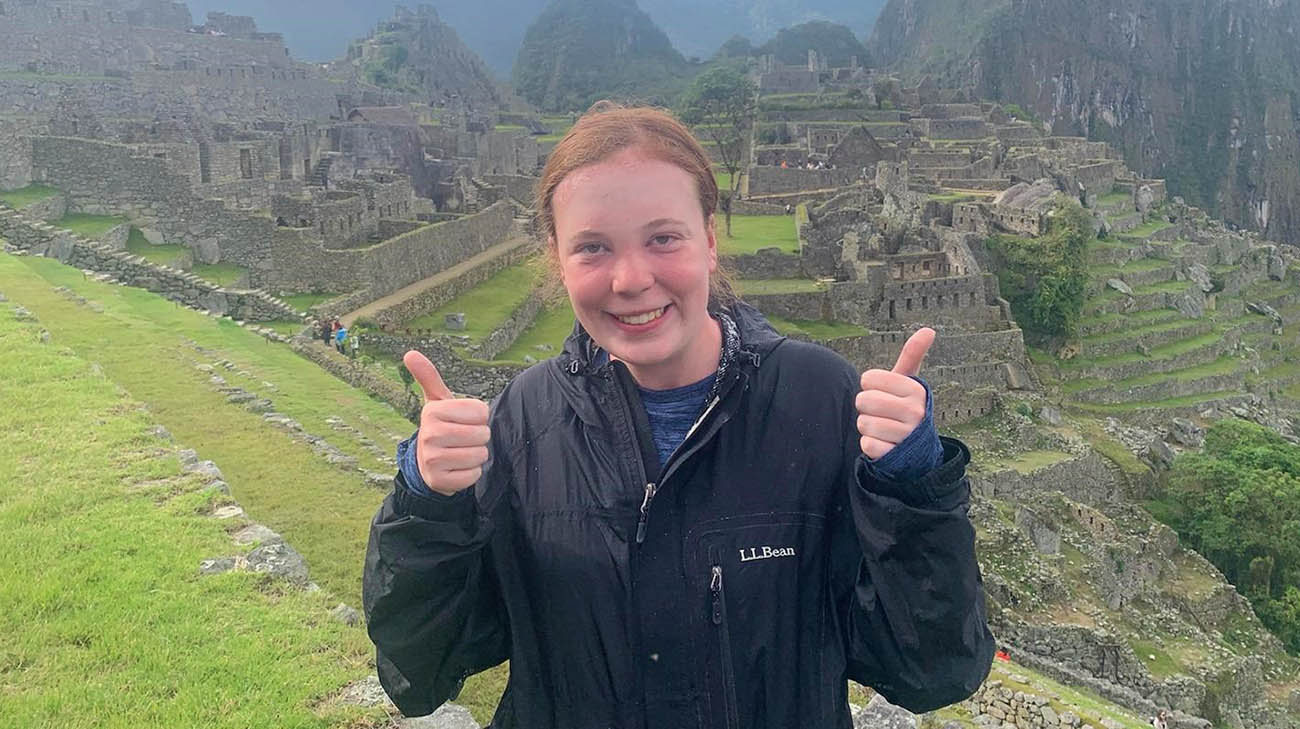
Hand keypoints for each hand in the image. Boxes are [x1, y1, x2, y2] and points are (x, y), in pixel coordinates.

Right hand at [404, 350, 490, 495]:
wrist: (427, 464)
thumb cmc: (441, 426)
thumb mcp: (437, 401)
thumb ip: (429, 377)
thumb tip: (409, 352)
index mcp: (432, 412)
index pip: (481, 411)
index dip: (479, 417)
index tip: (465, 420)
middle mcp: (429, 435)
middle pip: (482, 434)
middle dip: (479, 437)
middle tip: (464, 438)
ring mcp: (432, 460)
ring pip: (480, 455)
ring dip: (476, 455)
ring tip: (461, 452)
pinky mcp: (440, 481)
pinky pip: (474, 475)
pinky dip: (472, 472)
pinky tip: (458, 468)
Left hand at [855, 328, 934, 458]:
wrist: (916, 449)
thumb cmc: (905, 407)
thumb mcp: (909, 382)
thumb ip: (912, 355)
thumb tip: (929, 329)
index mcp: (915, 390)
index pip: (869, 378)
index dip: (870, 386)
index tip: (884, 393)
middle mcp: (915, 411)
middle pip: (863, 400)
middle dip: (866, 407)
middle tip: (881, 412)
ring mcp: (906, 435)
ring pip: (863, 423)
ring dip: (867, 426)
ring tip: (884, 428)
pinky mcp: (895, 455)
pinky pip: (866, 444)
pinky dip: (870, 444)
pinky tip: (884, 444)